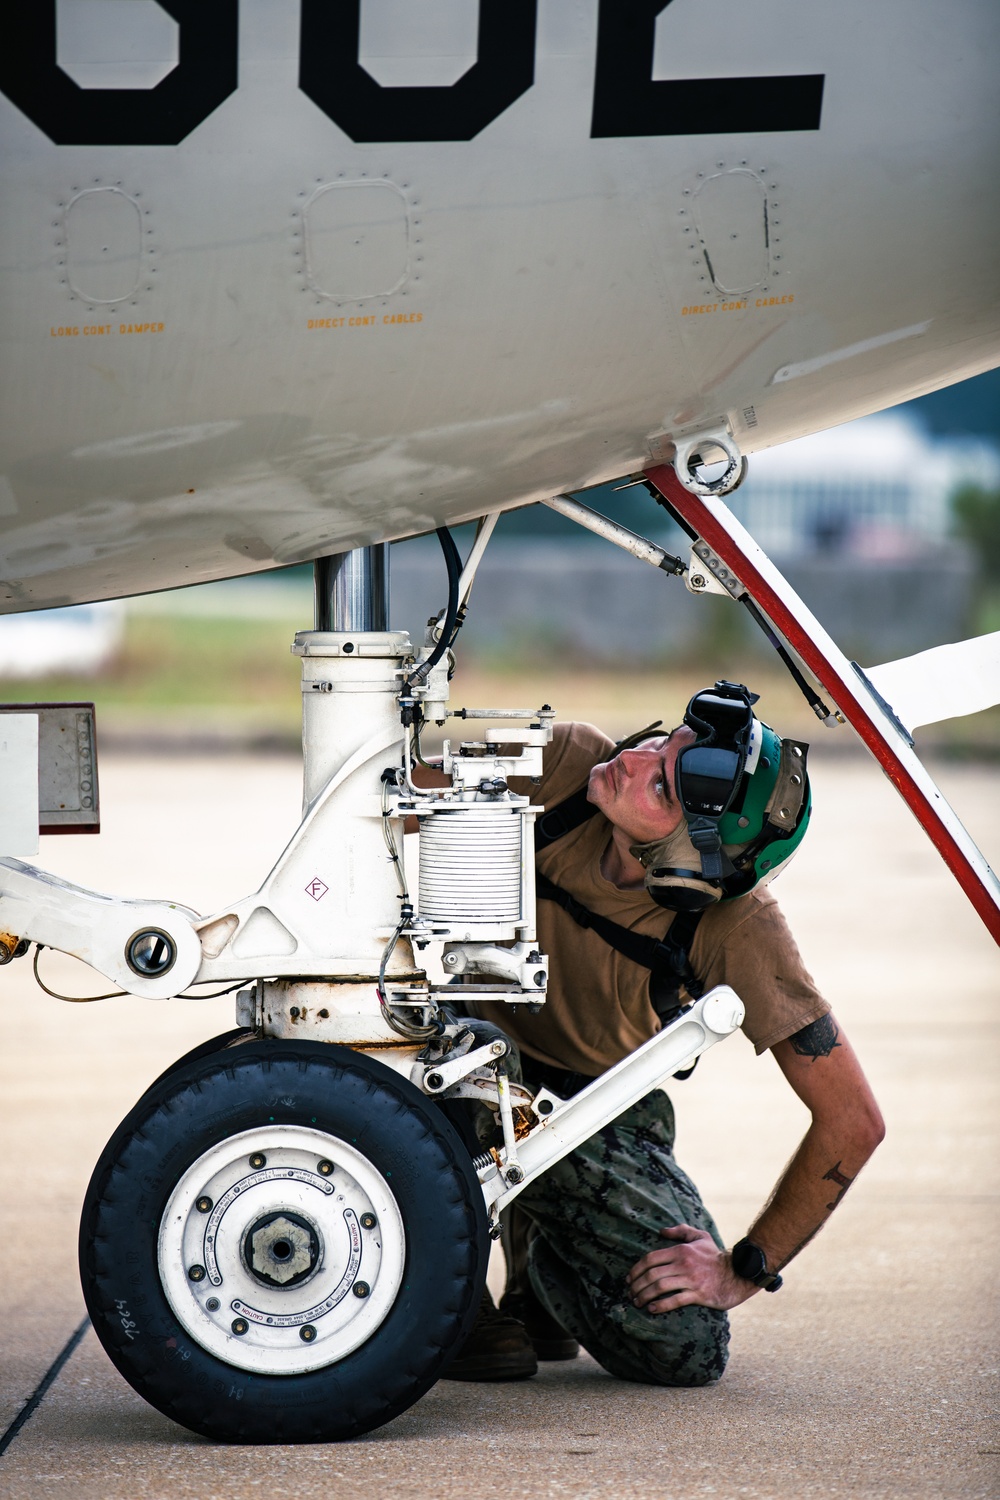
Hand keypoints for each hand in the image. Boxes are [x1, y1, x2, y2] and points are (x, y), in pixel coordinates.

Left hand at [625, 1225, 757, 1313]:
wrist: (738, 1273)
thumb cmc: (716, 1256)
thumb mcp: (700, 1237)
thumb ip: (681, 1230)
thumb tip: (661, 1231)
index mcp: (681, 1250)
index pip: (650, 1259)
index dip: (636, 1270)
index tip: (629, 1278)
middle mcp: (683, 1264)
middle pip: (651, 1275)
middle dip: (636, 1285)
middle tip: (630, 1293)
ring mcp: (690, 1280)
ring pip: (659, 1288)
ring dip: (644, 1296)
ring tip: (637, 1302)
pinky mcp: (698, 1295)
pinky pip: (675, 1300)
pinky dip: (660, 1305)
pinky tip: (652, 1309)